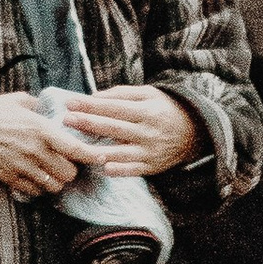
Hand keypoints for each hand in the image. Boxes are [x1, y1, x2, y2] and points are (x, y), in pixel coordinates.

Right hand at [0, 93, 90, 195]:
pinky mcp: (10, 178)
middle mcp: (36, 151)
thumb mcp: (18, 100)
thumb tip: (52, 107)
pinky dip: (39, 189)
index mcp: (42, 129)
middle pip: (69, 173)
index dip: (92, 156)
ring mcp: (23, 167)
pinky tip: (35, 180)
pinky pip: (35, 192)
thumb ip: (39, 105)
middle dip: (70, 170)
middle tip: (66, 164)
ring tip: (51, 174)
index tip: (101, 158)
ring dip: (56, 182)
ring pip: (54, 186)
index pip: (76, 149)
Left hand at [68, 84, 199, 175]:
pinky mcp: (153, 166)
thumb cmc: (166, 108)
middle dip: (88, 123)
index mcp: (146, 110)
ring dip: (97, 150)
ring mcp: (150, 151)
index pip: (113, 107)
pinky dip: (119, 170)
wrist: (196, 131)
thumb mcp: (149, 94)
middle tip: (66, 119)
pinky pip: (133, 170)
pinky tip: (103, 168)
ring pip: (120, 152)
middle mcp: (148, 131)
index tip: (70, 102)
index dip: (91, 105)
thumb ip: (122, 93)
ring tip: (76, 147)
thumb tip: (94, 96)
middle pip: (113, 127)